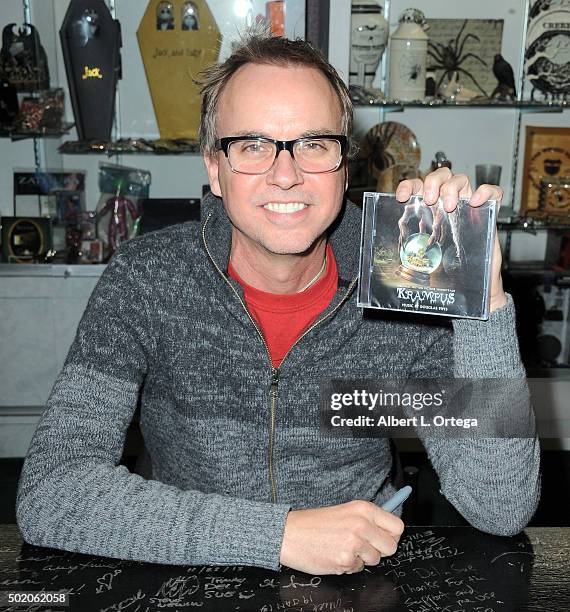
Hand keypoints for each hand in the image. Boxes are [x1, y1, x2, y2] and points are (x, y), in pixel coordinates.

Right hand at [279, 500, 403, 574]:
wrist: (289, 533)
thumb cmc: (314, 523)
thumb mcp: (345, 511)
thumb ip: (367, 520)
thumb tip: (389, 530)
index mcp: (364, 509)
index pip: (397, 526)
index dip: (391, 535)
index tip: (383, 538)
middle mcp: (362, 524)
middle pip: (391, 547)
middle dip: (379, 550)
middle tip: (363, 546)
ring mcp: (354, 543)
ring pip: (375, 560)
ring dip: (362, 558)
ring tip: (343, 548)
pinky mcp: (345, 560)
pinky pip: (358, 569)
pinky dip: (348, 565)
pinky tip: (334, 554)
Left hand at [396, 168, 507, 312]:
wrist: (473, 281)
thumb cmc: (448, 267)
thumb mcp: (424, 256)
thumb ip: (411, 249)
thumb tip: (391, 254)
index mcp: (431, 209)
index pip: (418, 186)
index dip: (409, 185)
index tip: (402, 197)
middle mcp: (450, 202)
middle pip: (442, 174)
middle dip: (433, 182)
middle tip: (431, 201)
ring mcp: (470, 205)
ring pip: (462, 179)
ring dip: (453, 188)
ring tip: (451, 206)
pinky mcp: (490, 212)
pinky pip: (493, 192)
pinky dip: (486, 192)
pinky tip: (476, 203)